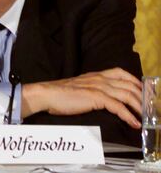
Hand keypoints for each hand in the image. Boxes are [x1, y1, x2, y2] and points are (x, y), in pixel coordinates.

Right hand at [21, 67, 141, 127]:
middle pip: (128, 84)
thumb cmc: (59, 94)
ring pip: (127, 95)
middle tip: (147, 108)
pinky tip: (133, 122)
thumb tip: (101, 98)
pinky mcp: (96, 97)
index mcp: (95, 75)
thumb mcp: (79, 86)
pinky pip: (119, 106)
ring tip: (144, 117)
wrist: (46, 94)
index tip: (142, 91)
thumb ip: (91, 88)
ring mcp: (98, 87)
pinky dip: (129, 115)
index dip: (134, 81)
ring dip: (139, 108)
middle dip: (142, 97)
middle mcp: (99, 78)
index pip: (121, 73)